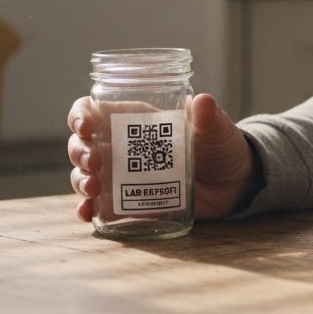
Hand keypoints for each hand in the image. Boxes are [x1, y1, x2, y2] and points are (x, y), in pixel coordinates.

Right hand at [67, 93, 261, 222]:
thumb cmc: (220, 146)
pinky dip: (87, 208)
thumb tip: (203, 101)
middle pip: (82, 144)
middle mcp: (122, 147)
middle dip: (79, 152)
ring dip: (80, 181)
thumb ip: (209, 117)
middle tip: (95, 162)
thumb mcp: (216, 129)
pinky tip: (88, 212)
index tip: (85, 127)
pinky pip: (99, 205)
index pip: (93, 111)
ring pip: (85, 175)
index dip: (80, 116)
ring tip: (93, 188)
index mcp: (136, 120)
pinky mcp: (129, 200)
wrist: (233, 183)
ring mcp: (123, 176)